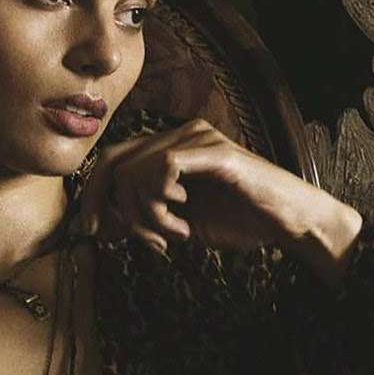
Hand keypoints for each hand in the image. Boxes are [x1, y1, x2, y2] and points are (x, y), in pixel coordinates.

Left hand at [76, 118, 362, 287]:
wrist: (283, 223)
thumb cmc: (236, 221)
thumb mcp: (174, 225)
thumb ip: (139, 219)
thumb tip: (96, 226)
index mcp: (168, 148)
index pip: (112, 160)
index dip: (93, 195)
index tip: (90, 230)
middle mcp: (179, 135)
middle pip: (115, 163)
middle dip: (111, 207)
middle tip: (136, 239)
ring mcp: (197, 138)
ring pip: (135, 171)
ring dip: (147, 216)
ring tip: (174, 234)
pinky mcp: (213, 150)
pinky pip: (163, 168)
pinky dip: (163, 206)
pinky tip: (184, 223)